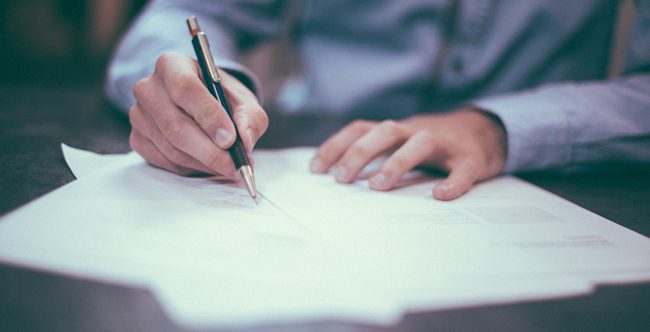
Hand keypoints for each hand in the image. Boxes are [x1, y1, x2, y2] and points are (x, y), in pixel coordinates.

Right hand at [129, 52, 267, 176]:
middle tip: (235, 166)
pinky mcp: (138, 139)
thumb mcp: (243, 100)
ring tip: (229, 166)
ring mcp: (139, 115)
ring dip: (205, 163)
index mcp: (172, 65)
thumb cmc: (221, 98)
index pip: (185, 89)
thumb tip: (245, 141)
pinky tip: (209, 164)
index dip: (208, 116)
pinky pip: (166, 161)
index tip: (230, 139)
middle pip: (176, 126)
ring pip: (172, 149)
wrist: (201, 105)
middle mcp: (148, 88)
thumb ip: (250, 117)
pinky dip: (192, 168)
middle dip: (210, 151)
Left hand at [310, 109, 506, 199]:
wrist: (485, 131)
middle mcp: (416, 131)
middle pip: (385, 131)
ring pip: (420, 143)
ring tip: (378, 186)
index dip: (336, 145)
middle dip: (360, 152)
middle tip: (342, 179)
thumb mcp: (401, 144)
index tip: (316, 169)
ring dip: (397, 162)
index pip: (360, 129)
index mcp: (396, 131)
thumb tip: (337, 179)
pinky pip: (462, 169)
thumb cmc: (433, 145)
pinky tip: (441, 196)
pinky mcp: (471, 158)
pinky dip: (453, 182)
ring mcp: (445, 143)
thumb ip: (376, 155)